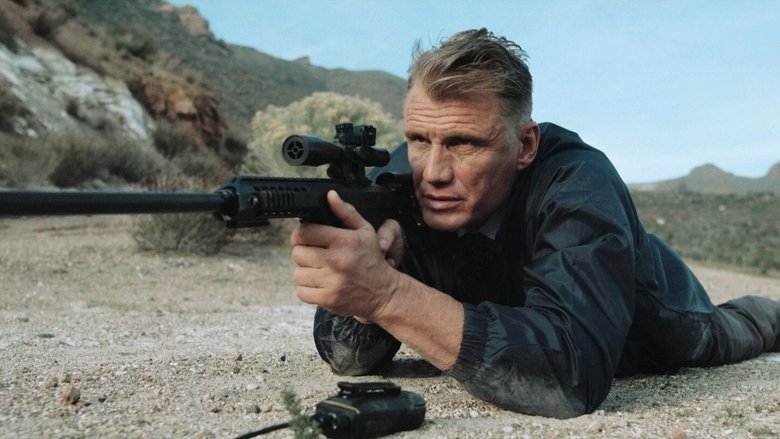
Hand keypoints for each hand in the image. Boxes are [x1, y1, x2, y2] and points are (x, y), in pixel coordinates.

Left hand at [290, 191, 399, 321]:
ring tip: (320, 271)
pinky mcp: (327, 299)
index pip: (304, 232)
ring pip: (297, 273)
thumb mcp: (365, 231)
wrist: (384, 292)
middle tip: (316, 256)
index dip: (301, 234)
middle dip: (305, 253)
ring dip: (306, 272)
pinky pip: (301, 291)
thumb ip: (346, 212)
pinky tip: (320, 284)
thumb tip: (330, 196)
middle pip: (297, 253)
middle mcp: (336, 260)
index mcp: (343, 240)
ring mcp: (331, 281)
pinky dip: (307, 289)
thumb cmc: (372, 260)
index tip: (307, 238)